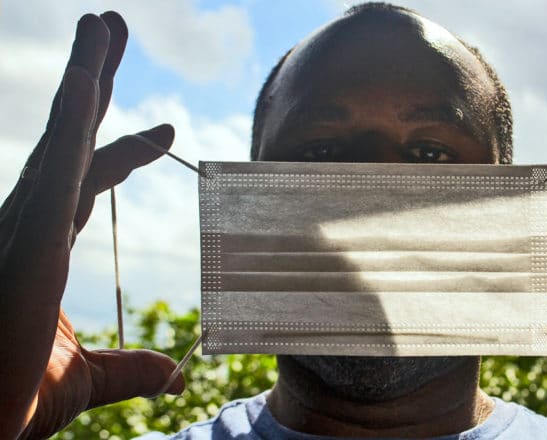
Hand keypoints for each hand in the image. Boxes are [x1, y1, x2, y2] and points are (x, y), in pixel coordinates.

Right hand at [0, 13, 183, 438]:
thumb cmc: (8, 409)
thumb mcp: (83, 382)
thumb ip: (129, 369)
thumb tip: (173, 374)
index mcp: (40, 249)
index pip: (86, 180)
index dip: (124, 148)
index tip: (168, 128)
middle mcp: (25, 226)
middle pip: (67, 138)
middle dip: (90, 80)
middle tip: (110, 27)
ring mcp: (20, 228)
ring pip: (59, 136)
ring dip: (82, 75)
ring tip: (105, 23)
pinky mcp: (24, 241)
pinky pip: (55, 167)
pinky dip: (69, 119)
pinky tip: (89, 76)